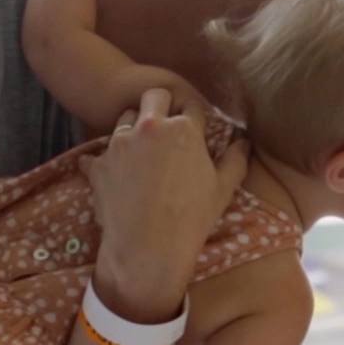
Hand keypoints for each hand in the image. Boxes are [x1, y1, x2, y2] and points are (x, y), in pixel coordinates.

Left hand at [79, 87, 249, 321]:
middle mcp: (150, 127)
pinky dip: (107, 161)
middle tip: (165, 125)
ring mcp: (119, 144)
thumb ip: (236, 160)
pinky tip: (115, 175)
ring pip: (124, 118)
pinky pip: (99, 154)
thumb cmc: (192, 218)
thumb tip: (245, 142)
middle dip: (160, 104)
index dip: (194, 117)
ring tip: (141, 151)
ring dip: (133, 127)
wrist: (148, 248)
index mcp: (184, 130)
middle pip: (153, 96)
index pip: (191, 106)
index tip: (194, 128)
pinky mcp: (99, 164)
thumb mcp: (222, 189)